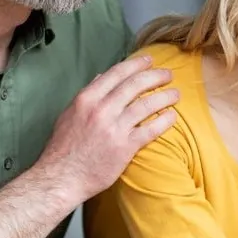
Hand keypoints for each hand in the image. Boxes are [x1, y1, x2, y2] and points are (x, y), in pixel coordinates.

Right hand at [37, 55, 178, 200]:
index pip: (117, 73)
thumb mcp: (69, 114)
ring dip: (164, 96)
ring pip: (146, 105)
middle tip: (168, 74)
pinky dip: (164, 120)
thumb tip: (101, 77)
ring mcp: (114, 128)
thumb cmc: (64, 147)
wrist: (62, 177)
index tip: (149, 61)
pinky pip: (150, 130)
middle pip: (135, 85)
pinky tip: (172, 116)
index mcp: (87, 98)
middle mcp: (101, 109)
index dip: (136, 64)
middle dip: (155, 76)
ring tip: (175, 94)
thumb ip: (87, 95)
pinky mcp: (125, 147)